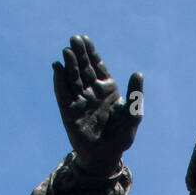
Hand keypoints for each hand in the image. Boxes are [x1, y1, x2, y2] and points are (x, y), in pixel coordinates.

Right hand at [52, 35, 142, 175]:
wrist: (106, 156)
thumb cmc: (121, 136)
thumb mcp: (133, 115)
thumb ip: (136, 95)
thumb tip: (138, 73)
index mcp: (107, 89)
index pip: (97, 66)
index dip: (91, 52)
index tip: (85, 38)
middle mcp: (91, 92)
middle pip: (83, 68)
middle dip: (79, 54)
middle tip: (74, 38)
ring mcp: (79, 101)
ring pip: (73, 78)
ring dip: (69, 64)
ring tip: (67, 50)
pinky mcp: (69, 112)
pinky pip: (62, 94)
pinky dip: (59, 81)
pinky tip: (57, 68)